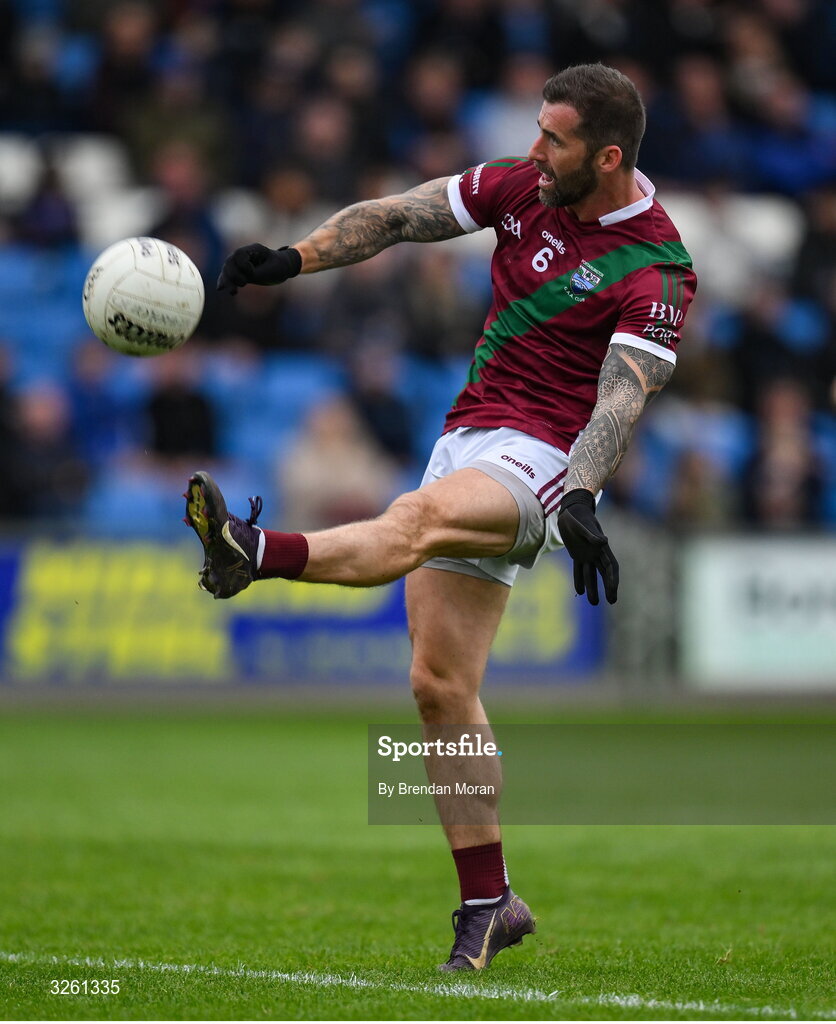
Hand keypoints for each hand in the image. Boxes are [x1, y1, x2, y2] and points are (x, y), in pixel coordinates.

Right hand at [216, 244, 301, 294]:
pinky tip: (220, 288)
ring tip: (233, 292)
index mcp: (254, 249)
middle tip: (244, 285)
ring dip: (227, 281)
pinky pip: (228, 275)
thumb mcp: (271, 270)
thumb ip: (256, 274)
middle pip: (230, 262)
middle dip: (233, 275)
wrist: (283, 267)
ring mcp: (240, 262)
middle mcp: (244, 254)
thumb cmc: (280, 266)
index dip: (242, 266)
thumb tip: (243, 279)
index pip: (239, 255)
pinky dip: (224, 281)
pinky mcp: (239, 271)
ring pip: (227, 269)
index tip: (252, 273)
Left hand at [557, 489, 618, 604]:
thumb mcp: (582, 525)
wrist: (570, 510)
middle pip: (605, 573)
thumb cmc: (577, 516)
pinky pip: (579, 570)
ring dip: (593, 587)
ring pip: (592, 574)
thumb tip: (603, 542)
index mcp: (601, 547)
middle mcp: (597, 552)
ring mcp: (587, 554)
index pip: (611, 567)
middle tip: (611, 601)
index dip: (612, 580)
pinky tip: (579, 592)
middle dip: (608, 587)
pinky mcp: (577, 554)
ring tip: (593, 602)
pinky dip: (579, 580)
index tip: (612, 592)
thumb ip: (592, 535)